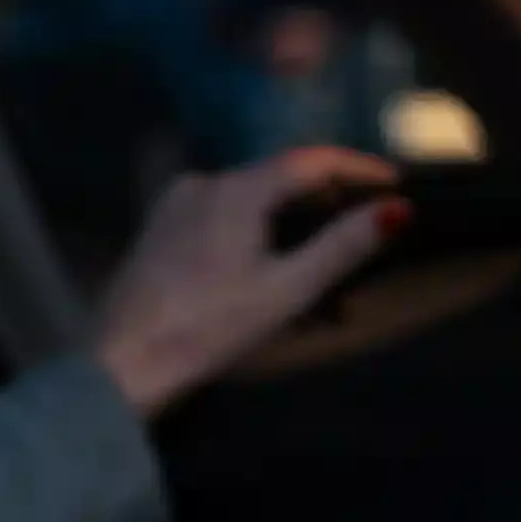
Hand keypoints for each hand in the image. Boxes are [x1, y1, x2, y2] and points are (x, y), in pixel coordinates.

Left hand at [94, 148, 410, 418]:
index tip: (396, 182)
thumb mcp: (287, 290)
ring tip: (323, 255)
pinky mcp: (161, 228)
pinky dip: (255, 230)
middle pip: (280, 177)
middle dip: (326, 200)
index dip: (358, 168)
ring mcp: (176, 203)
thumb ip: (342, 246)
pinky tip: (269, 264)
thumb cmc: (210, 328)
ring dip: (290, 220)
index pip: (311, 161)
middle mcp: (204, 181)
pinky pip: (222, 216)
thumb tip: (397, 208)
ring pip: (251, 199)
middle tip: (366, 226)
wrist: (123, 361)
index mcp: (236, 189)